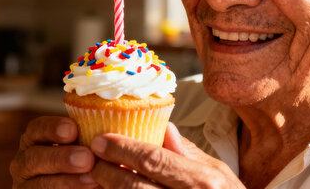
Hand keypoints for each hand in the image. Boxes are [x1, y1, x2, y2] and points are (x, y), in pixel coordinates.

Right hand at [9, 116, 97, 187]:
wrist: (80, 186)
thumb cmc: (86, 160)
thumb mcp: (84, 145)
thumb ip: (89, 138)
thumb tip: (108, 131)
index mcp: (36, 139)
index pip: (37, 128)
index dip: (53, 128)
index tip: (73, 129)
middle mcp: (26, 160)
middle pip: (34, 157)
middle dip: (61, 157)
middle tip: (87, 159)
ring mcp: (26, 183)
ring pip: (40, 183)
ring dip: (67, 181)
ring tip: (92, 179)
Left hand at [88, 123, 244, 188]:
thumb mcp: (218, 172)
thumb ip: (187, 152)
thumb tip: (162, 126)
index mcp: (203, 181)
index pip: (154, 159)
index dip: (122, 149)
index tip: (100, 140)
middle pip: (135, 186)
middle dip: (107, 171)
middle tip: (90, 158)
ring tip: (95, 177)